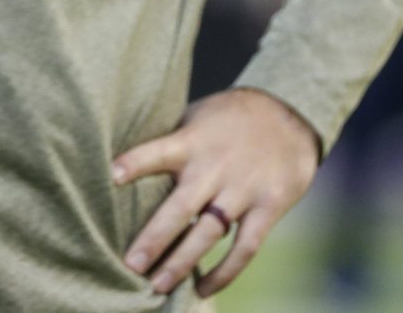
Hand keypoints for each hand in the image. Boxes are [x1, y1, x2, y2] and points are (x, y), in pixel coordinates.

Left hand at [111, 88, 318, 297]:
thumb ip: (171, 139)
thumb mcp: (198, 115)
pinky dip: (225, 271)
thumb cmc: (231, 118)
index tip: (111, 176)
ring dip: (183, 261)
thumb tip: (123, 157)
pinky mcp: (268, 207)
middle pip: (181, 206)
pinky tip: (203, 287)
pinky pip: (245, 246)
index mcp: (193, 141)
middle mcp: (215, 166)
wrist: (291, 117)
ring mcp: (243, 189)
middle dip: (155, 237)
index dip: (135, 162)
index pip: (158, 151)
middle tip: (130, 264)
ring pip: (209, 232)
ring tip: (158, 284)